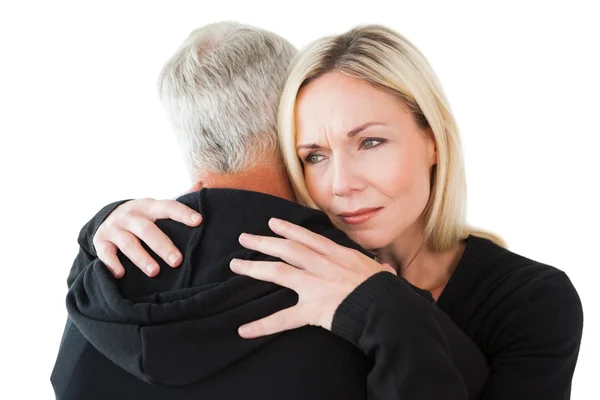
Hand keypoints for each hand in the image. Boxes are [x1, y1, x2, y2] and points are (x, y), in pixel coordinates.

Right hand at [93, 198, 201, 277]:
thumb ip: (176, 201)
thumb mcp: (156, 207)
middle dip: (162, 245)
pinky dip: (112, 263)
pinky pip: (105, 253)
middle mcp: (130, 215)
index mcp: (148, 206)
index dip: (183, 213)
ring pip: (128, 243)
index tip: (198, 221)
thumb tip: (200, 184)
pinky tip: (121, 274)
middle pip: (147, 230)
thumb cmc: (142, 217)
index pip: (167, 207)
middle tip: (177, 261)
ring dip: (141, 258)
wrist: (107, 218)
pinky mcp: (101, 241)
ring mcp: (114, 228)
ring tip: (155, 272)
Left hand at [229, 217, 395, 338]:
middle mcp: (322, 266)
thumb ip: (375, 267)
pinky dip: (262, 325)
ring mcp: (315, 286)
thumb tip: (385, 268)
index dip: (288, 229)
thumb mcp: (378, 271)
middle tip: (244, 238)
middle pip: (287, 249)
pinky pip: (283, 319)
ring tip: (236, 265)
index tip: (272, 222)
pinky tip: (243, 329)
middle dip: (264, 242)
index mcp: (338, 255)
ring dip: (254, 268)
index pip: (308, 238)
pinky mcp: (312, 310)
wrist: (386, 308)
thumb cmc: (384, 290)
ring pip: (278, 272)